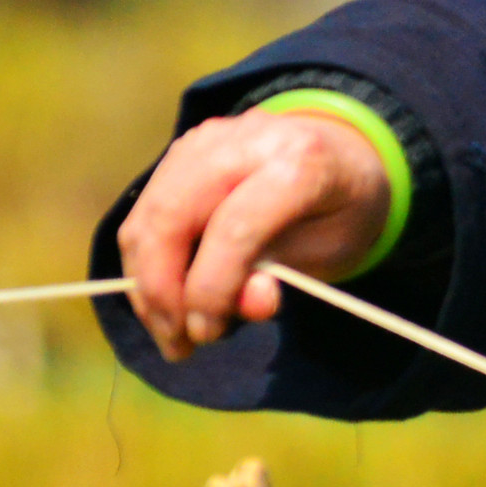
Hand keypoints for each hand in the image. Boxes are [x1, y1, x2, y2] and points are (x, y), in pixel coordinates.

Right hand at [117, 109, 391, 361]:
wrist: (341, 153)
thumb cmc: (341, 210)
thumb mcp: (332, 250)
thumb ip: (283, 275)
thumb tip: (244, 305)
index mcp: (297, 162)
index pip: (234, 227)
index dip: (211, 287)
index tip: (206, 334)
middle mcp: (240, 143)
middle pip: (171, 218)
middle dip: (162, 290)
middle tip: (176, 344)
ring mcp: (202, 143)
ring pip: (146, 219)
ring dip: (146, 285)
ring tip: (170, 333)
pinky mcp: (179, 154)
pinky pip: (144, 215)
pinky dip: (145, 265)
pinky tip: (165, 303)